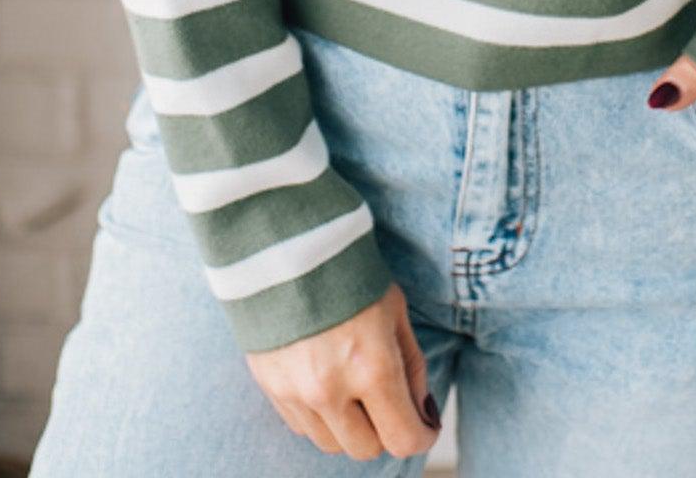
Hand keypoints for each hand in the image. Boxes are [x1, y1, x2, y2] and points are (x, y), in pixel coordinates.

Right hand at [246, 279, 440, 459]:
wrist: (285, 245)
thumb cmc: (350, 272)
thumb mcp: (394, 310)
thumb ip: (410, 364)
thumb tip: (419, 409)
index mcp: (372, 367)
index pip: (403, 439)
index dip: (420, 436)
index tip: (424, 426)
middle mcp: (332, 390)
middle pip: (366, 449)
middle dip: (383, 429)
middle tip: (386, 398)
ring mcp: (297, 393)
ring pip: (332, 444)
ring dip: (349, 426)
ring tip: (352, 384)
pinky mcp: (271, 388)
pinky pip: (303, 426)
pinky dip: (319, 415)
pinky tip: (324, 377)